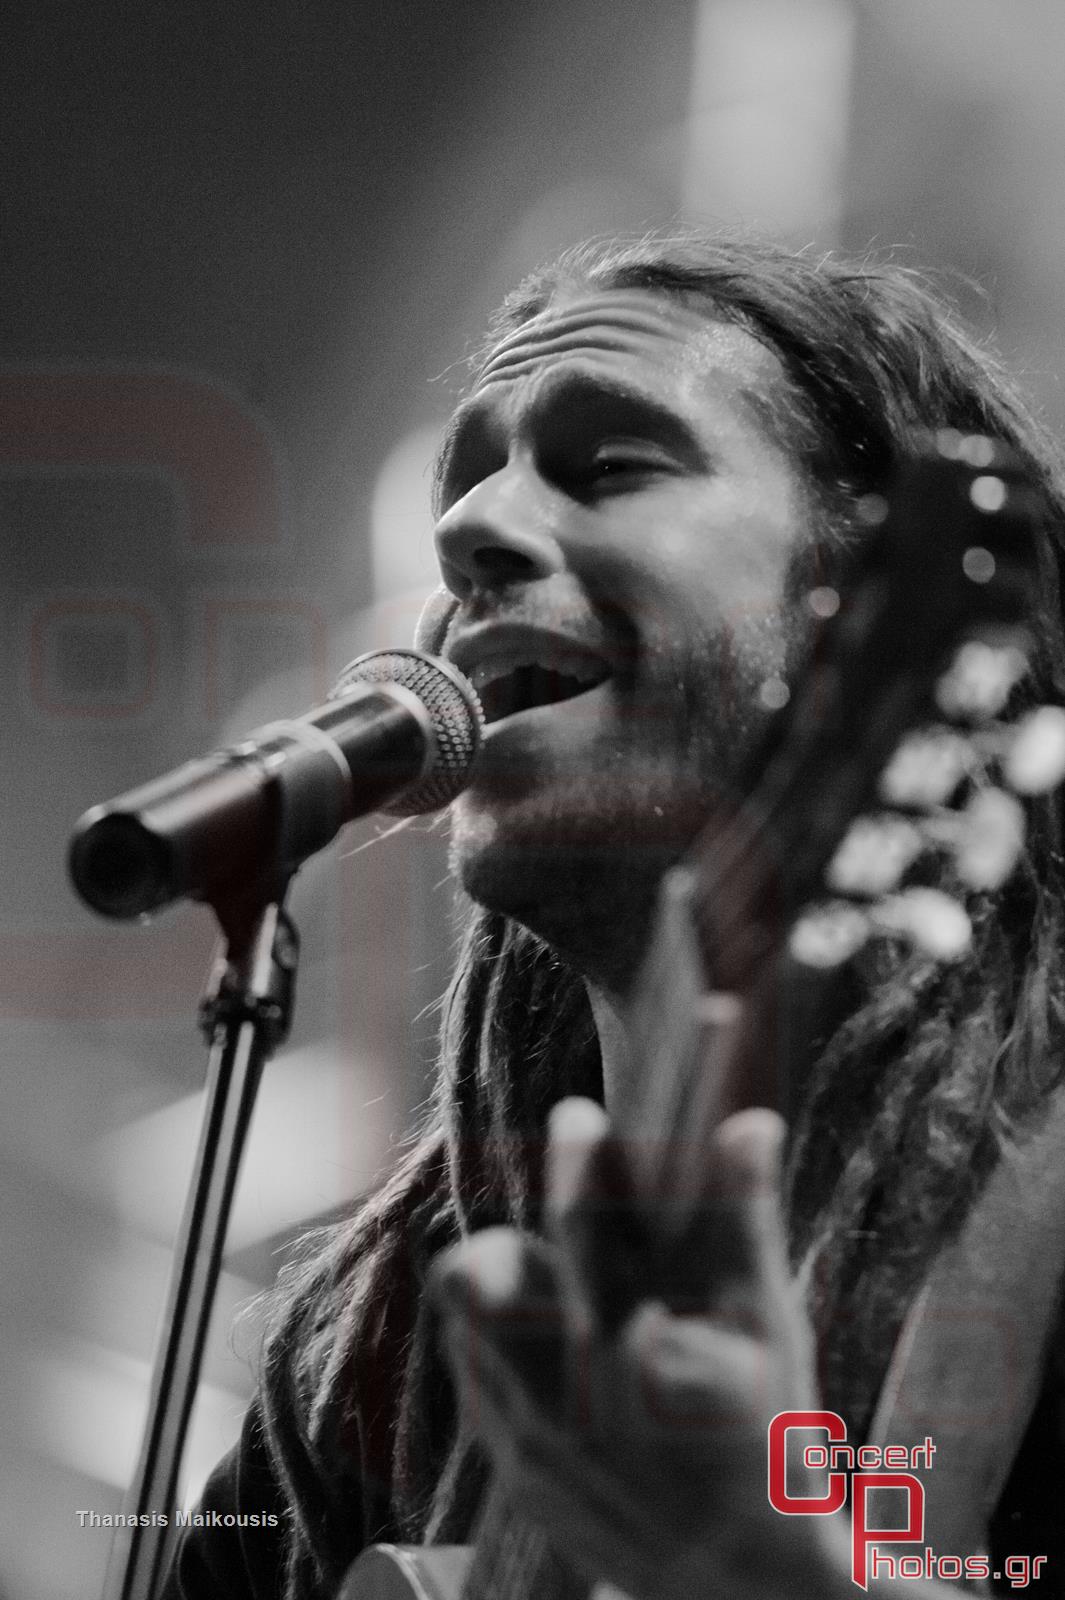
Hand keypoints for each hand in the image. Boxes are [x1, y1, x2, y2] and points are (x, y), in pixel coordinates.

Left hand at [431, 1097, 843, 1599]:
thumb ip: (742, 1225)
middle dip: (511, 1243)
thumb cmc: (768, 1440)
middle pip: (476, 1280)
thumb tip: (750, 1124)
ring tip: (572, 1309)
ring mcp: (529, 1447)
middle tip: (557, 1252)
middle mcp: (570, 1406)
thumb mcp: (768, 1332)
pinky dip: (508, 1350)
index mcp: (642, 1360)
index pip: (588, 1236)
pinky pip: (477, 1378)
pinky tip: (565, 1363)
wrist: (737, 1581)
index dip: (577, 1168)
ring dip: (508, 1295)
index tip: (577, 1114)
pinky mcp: (509, 1474)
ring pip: (467, 1325)